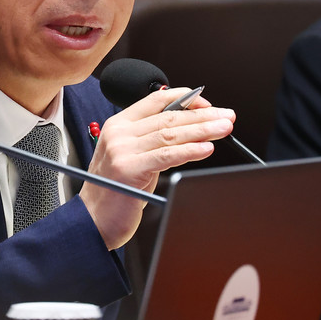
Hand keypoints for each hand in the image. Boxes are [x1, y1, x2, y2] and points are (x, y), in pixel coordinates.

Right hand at [79, 88, 234, 250]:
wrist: (94, 220)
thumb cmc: (116, 192)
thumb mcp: (134, 157)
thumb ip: (153, 141)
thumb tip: (190, 129)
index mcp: (118, 124)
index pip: (155, 101)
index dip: (185, 99)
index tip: (209, 105)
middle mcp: (118, 133)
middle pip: (168, 117)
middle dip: (202, 116)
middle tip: (226, 117)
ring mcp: (121, 149)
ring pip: (170, 134)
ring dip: (202, 130)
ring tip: (223, 129)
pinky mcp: (128, 168)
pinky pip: (167, 155)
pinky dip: (190, 150)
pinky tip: (206, 148)